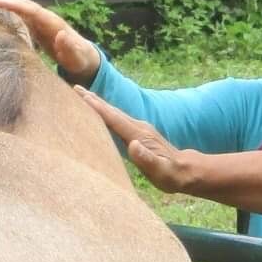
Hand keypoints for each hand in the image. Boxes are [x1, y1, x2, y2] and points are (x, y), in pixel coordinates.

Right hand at [0, 0, 100, 83]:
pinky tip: (1, 10)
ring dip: (8, 3)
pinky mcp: (39, 29)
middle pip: (26, 6)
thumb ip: (70, 48)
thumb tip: (61, 35)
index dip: (15, 5)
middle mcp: (47, 20)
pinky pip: (24, 17)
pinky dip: (12, 11)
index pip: (32, 10)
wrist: (85, 59)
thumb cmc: (81, 59)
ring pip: (23, 9)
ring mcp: (42, 23)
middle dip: (9, 1)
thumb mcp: (77, 57)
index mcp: (53, 24)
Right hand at [78, 90, 202, 193]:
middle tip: (75, 87)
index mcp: (139, 134)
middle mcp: (139, 127)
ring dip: (98, 103)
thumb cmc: (171, 174)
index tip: (82, 96)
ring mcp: (139, 128)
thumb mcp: (160, 171)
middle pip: (112, 110)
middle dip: (93, 99)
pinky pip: (118, 119)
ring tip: (82, 95)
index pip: (114, 119)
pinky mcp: (139, 132)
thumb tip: (133, 146)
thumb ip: (146, 159)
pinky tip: (99, 112)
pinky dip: (106, 112)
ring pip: (114, 113)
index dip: (97, 107)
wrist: (186, 170)